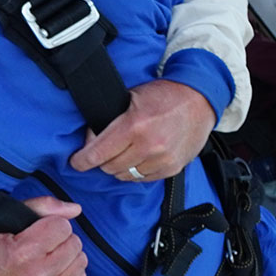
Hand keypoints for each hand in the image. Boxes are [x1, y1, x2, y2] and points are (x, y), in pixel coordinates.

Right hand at [0, 197, 86, 275]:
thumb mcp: (3, 222)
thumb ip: (41, 207)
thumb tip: (75, 209)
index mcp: (23, 251)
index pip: (62, 226)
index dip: (52, 223)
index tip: (40, 229)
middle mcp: (38, 273)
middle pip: (74, 243)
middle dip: (61, 238)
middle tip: (44, 242)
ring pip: (80, 260)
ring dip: (68, 254)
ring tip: (50, 255)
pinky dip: (70, 271)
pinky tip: (54, 269)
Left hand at [69, 79, 213, 181]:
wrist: (199, 101)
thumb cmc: (163, 96)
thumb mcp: (130, 97)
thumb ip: (109, 119)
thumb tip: (90, 138)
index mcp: (134, 126)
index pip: (98, 153)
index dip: (81, 161)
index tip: (76, 162)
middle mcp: (148, 146)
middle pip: (109, 167)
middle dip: (101, 160)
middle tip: (103, 149)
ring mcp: (162, 160)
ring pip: (124, 176)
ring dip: (118, 167)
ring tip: (122, 152)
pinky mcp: (172, 168)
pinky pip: (142, 179)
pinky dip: (135, 172)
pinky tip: (137, 158)